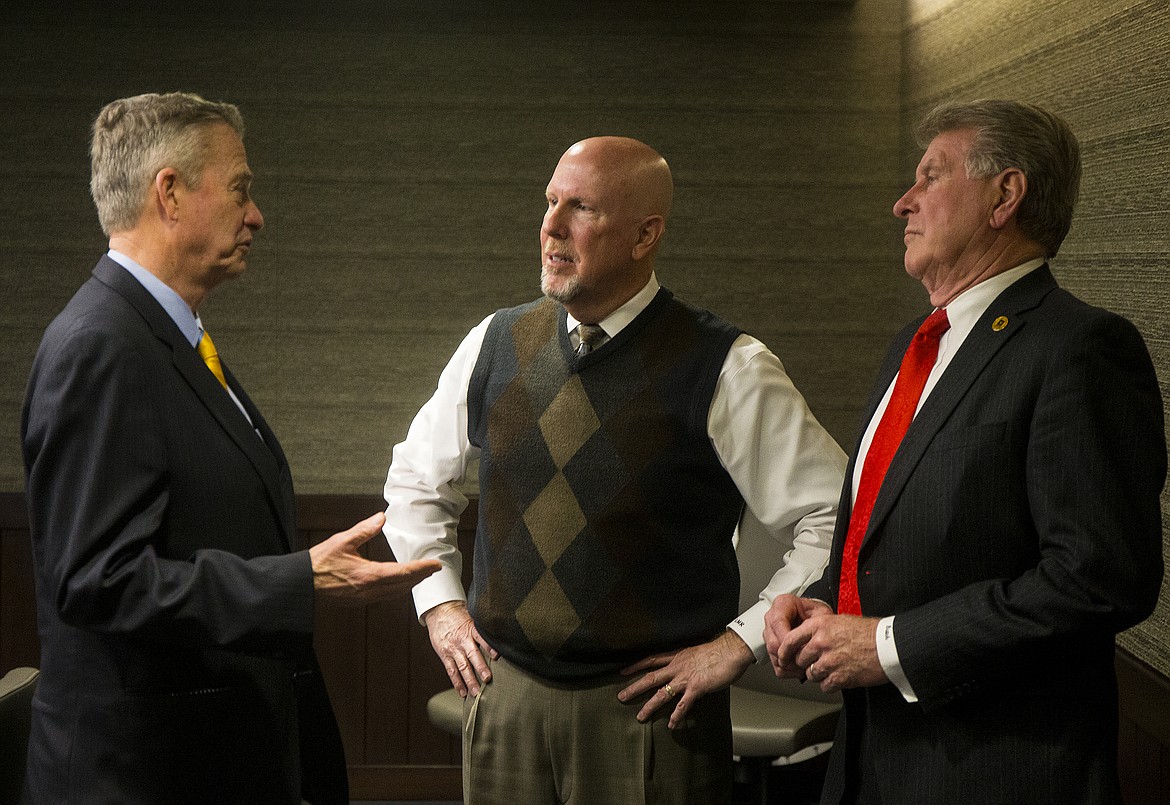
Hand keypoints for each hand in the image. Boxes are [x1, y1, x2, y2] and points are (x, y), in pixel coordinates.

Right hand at [310, 512, 440, 604]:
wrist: (301, 585)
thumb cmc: (318, 563)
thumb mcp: (342, 541)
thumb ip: (364, 530)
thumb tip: (381, 518)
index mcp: (368, 575)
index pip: (403, 573)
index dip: (422, 569)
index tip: (435, 565)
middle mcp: (369, 590)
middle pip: (403, 586)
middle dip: (420, 577)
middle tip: (433, 569)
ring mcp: (364, 598)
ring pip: (395, 593)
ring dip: (409, 584)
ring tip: (420, 575)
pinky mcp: (358, 601)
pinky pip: (384, 596)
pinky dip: (396, 590)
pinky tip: (397, 583)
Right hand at [423, 601, 498, 697]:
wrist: (439, 612)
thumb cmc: (459, 615)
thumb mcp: (472, 617)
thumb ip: (484, 628)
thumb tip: (501, 634)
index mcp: (471, 629)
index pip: (481, 638)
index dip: (489, 646)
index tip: (497, 655)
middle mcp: (462, 640)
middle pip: (472, 655)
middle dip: (480, 668)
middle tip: (488, 679)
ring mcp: (453, 649)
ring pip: (462, 666)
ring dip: (469, 680)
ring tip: (476, 692)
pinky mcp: (445, 656)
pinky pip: (451, 671)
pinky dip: (457, 683)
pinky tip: (463, 692)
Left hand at [617, 630, 754, 728]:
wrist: (731, 650)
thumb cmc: (719, 651)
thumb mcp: (697, 653)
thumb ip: (689, 662)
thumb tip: (687, 668)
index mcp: (677, 656)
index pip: (651, 660)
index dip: (636, 665)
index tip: (623, 671)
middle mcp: (677, 667)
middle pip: (650, 677)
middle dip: (635, 688)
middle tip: (621, 697)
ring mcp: (685, 678)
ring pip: (662, 693)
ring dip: (650, 706)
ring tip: (640, 717)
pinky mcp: (696, 687)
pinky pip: (683, 704)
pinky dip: (676, 715)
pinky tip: (671, 724)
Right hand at [764, 594, 832, 677]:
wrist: (816, 620)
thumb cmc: (818, 615)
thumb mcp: (821, 614)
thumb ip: (815, 625)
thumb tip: (811, 641)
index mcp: (783, 604)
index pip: (778, 622)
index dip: (788, 639)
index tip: (801, 649)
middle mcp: (772, 618)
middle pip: (773, 642)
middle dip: (790, 656)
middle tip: (806, 661)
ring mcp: (770, 633)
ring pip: (773, 654)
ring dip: (790, 665)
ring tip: (805, 666)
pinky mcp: (771, 646)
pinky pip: (775, 664)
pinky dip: (788, 670)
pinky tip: (799, 668)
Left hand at [778, 613, 887, 692]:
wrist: (888, 646)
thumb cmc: (869, 633)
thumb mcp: (839, 621)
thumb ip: (819, 630)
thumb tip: (806, 640)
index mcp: (820, 626)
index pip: (790, 640)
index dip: (784, 651)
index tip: (782, 656)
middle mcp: (821, 642)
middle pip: (800, 659)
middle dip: (806, 663)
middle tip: (818, 662)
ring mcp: (829, 661)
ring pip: (811, 674)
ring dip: (820, 674)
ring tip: (834, 668)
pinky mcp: (839, 677)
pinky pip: (824, 686)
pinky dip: (831, 684)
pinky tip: (841, 676)